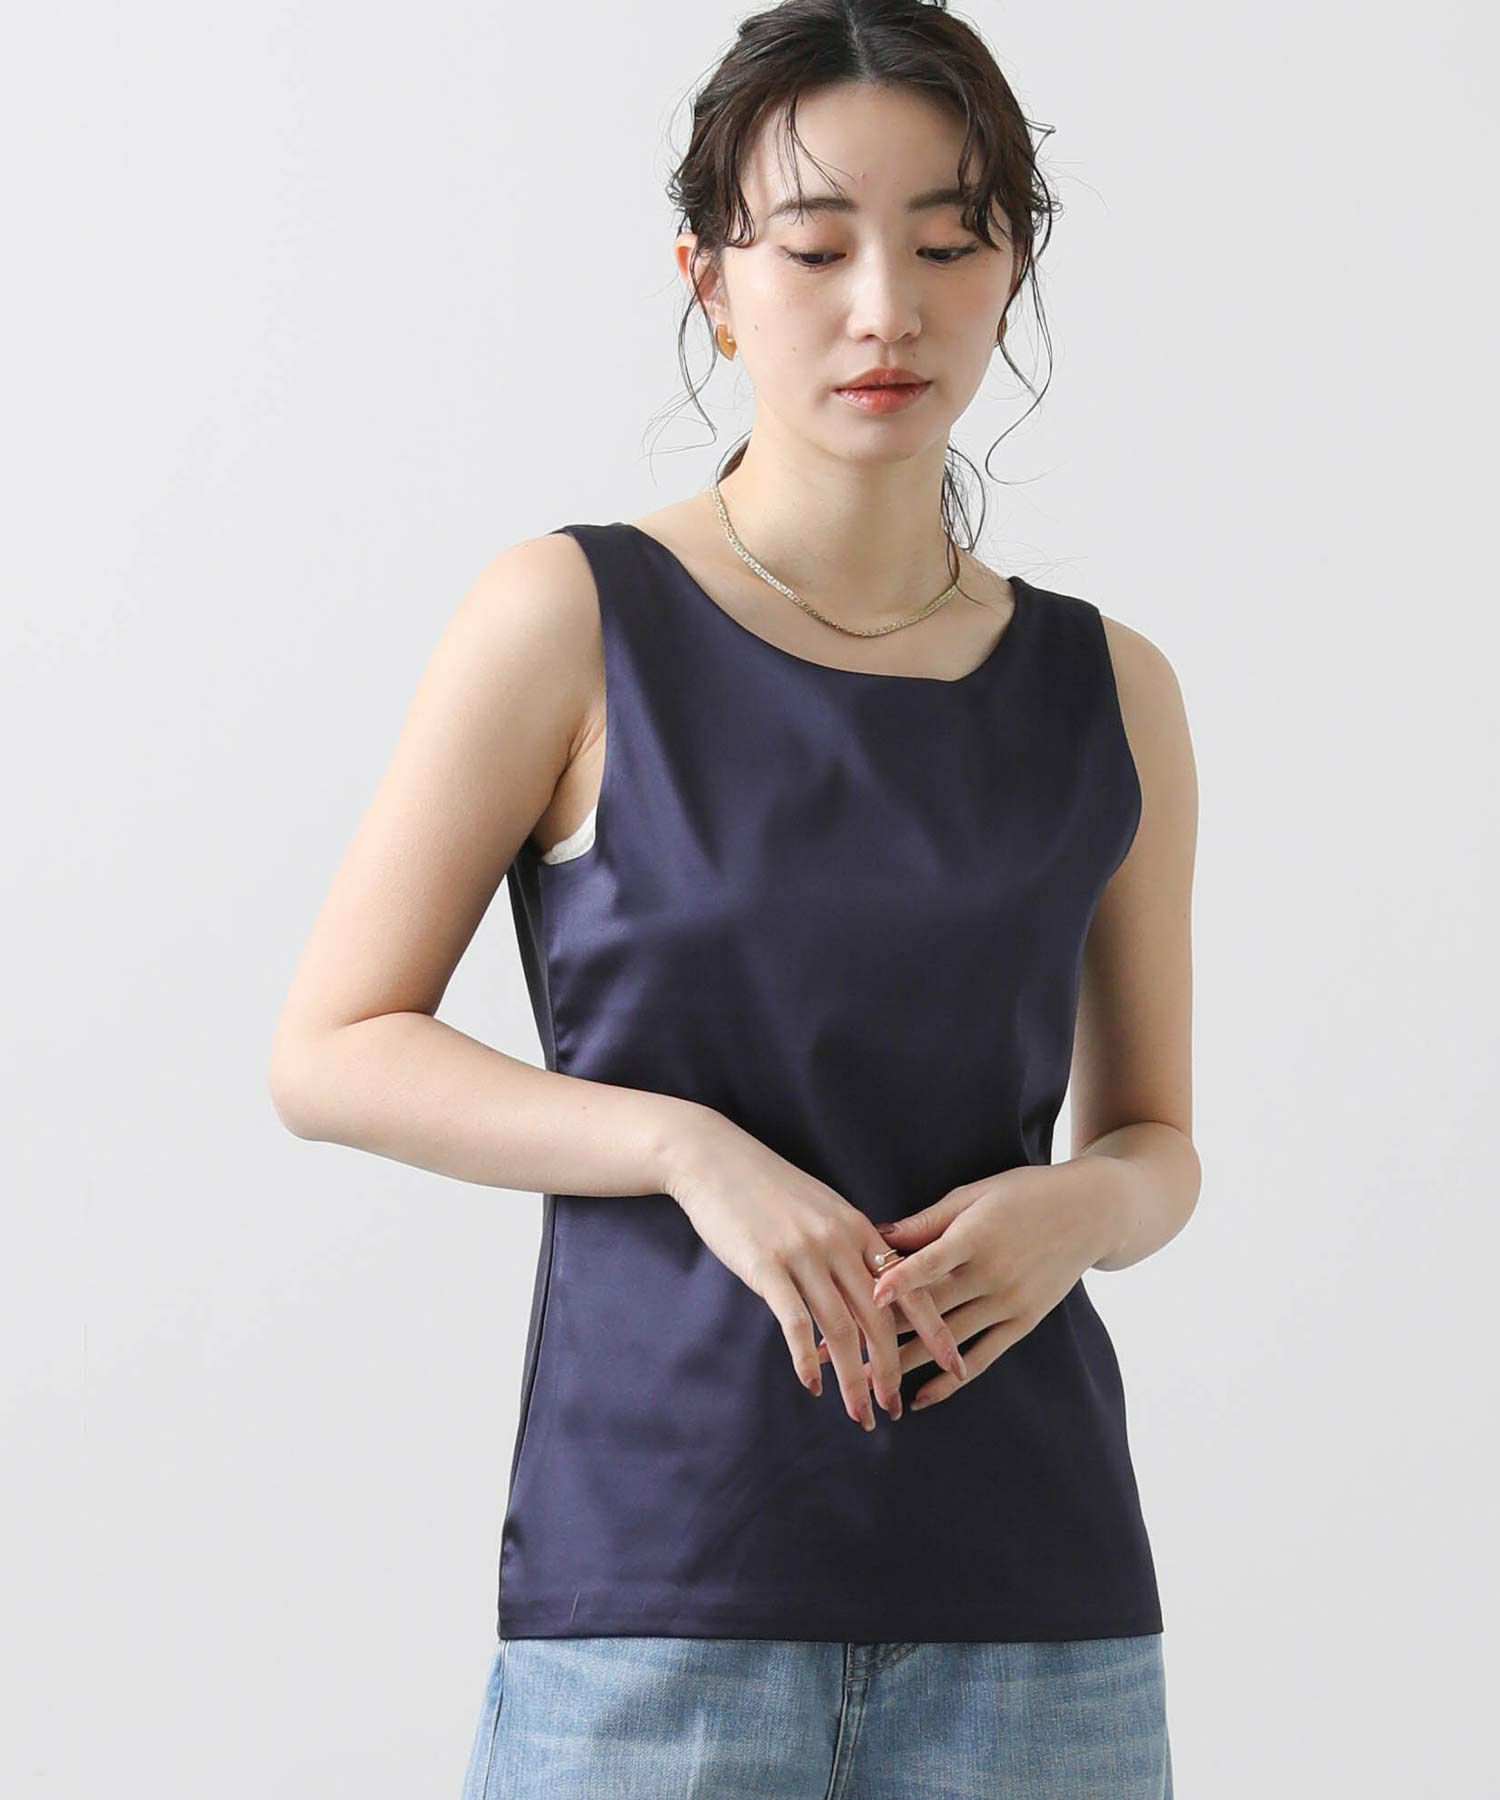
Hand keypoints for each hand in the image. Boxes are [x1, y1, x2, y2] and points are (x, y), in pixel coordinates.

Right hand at [663, 1110, 969, 1428]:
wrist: (716, 1159)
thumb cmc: (769, 1187)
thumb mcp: (822, 1208)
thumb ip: (849, 1243)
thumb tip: (872, 1285)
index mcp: (858, 1228)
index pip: (909, 1287)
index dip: (935, 1330)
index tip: (955, 1365)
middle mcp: (839, 1242)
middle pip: (879, 1318)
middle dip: (891, 1370)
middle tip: (894, 1409)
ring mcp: (804, 1254)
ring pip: (841, 1330)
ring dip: (854, 1379)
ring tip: (859, 1413)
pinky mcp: (767, 1265)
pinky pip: (796, 1323)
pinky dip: (807, 1360)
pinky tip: (812, 1385)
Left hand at [815, 1159, 1125, 1410]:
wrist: (1091, 1212)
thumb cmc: (1025, 1193)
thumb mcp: (975, 1194)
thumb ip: (928, 1220)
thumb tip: (877, 1233)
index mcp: (978, 1236)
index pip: (932, 1262)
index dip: (900, 1280)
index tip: (867, 1296)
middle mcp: (993, 1274)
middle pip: (930, 1309)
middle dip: (881, 1331)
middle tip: (835, 1350)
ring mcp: (1009, 1302)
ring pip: (949, 1339)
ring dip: (905, 1362)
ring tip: (864, 1382)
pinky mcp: (1023, 1321)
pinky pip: (984, 1356)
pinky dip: (952, 1379)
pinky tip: (921, 1397)